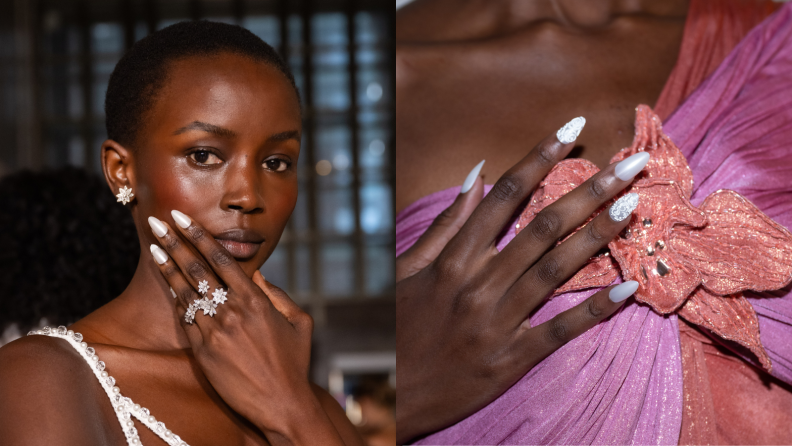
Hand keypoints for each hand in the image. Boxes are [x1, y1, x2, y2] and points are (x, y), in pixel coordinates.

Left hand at [148, 212, 345, 445]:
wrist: (282, 403)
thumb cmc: (294, 362)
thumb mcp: (298, 322)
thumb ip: (278, 295)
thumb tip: (258, 275)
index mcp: (256, 300)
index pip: (221, 259)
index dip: (199, 236)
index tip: (183, 219)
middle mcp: (232, 311)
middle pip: (197, 269)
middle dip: (175, 242)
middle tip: (158, 222)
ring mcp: (215, 331)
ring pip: (185, 292)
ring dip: (167, 267)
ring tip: (153, 247)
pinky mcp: (203, 352)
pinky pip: (185, 320)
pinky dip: (176, 299)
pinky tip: (167, 284)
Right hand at [395, 119, 647, 442]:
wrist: (388, 397)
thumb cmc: (393, 327)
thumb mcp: (405, 270)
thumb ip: (445, 224)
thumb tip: (478, 173)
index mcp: (452, 259)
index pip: (504, 196)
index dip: (540, 158)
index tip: (571, 129)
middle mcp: (478, 284)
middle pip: (543, 227)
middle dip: (590, 191)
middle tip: (632, 166)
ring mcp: (498, 322)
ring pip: (557, 270)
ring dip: (598, 236)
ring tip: (633, 206)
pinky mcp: (512, 359)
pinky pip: (561, 331)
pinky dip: (596, 310)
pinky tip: (630, 288)